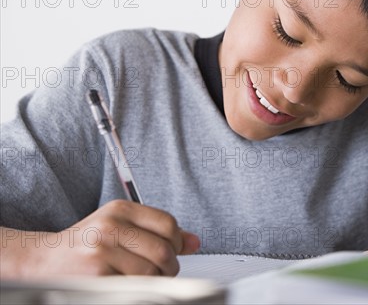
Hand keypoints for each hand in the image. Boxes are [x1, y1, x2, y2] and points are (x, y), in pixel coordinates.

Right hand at [2, 200, 199, 277]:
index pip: (168, 224)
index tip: (170, 251)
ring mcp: (103, 250)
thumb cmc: (86, 244)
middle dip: (169, 266)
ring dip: (154, 281)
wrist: (42, 260)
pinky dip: (138, 289)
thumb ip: (158, 232)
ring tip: (141, 279)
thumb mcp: (121, 228)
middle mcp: (111, 225)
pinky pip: (134, 286)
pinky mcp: (97, 274)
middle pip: (163, 250)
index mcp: (121, 209)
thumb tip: (194, 242)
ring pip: (151, 272)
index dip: (175, 243)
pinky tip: (126, 284)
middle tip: (162, 271)